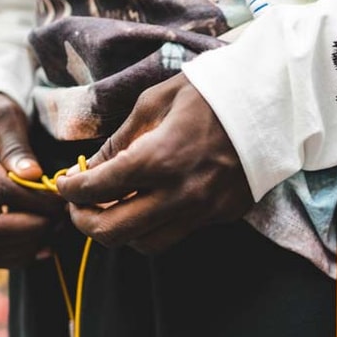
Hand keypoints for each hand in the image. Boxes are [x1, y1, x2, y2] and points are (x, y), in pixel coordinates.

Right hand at [0, 93, 66, 266]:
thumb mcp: (5, 115)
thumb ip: (16, 144)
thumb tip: (32, 175)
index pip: (0, 190)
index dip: (38, 200)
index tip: (64, 199)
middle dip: (33, 228)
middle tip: (61, 218)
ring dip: (27, 245)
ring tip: (54, 228)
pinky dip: (17, 256)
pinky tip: (43, 243)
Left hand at [55, 74, 253, 253]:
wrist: (272, 103)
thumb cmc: (211, 92)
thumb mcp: (155, 102)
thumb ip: (120, 140)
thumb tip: (93, 167)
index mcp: (158, 158)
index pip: (96, 190)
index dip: (69, 190)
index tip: (64, 184)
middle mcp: (179, 194)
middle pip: (113, 232)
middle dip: (85, 222)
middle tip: (79, 206)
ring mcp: (204, 210)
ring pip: (145, 245)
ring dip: (121, 231)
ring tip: (114, 209)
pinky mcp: (222, 216)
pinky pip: (177, 234)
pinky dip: (154, 226)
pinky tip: (150, 204)